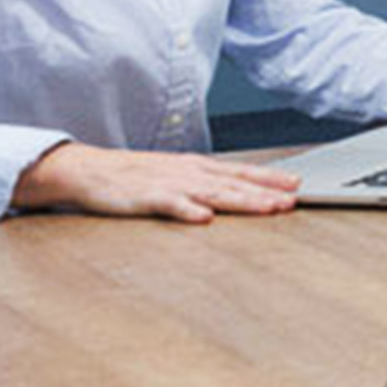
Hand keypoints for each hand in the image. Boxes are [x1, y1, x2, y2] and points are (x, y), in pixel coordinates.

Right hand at [17, 142, 300, 222]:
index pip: (239, 172)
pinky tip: (205, 218)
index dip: (269, 178)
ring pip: (212, 193)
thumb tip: (233, 194)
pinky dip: (188, 210)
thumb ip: (202, 184)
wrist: (89, 170)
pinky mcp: (146, 197)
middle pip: (233, 183)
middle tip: (293, 200)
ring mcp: (168, 183)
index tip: (297, 184)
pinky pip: (170, 204)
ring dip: (242, 201)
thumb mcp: (173, 175)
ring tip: (267, 208)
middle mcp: (187, 172)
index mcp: (195, 167)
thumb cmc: (133, 176)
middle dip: (265, 192)